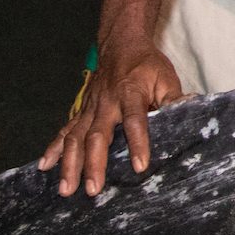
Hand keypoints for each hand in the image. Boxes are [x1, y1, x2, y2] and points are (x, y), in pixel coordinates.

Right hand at [38, 40, 184, 196]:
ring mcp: (90, 108)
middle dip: (93, 163)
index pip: (135, 120)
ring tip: (65, 189)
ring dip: (69, 164)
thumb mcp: (166, 77)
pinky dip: (53, 149)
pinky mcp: (81, 112)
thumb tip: (191, 111)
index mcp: (131, 93)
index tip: (140, 166)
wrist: (120, 44)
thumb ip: (174, 99)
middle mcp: (106, 102)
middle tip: (92, 189)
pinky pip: (64, 131)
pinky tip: (44, 167)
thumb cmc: (147, 65)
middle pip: (97, 135)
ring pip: (75, 137)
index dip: (138, 143)